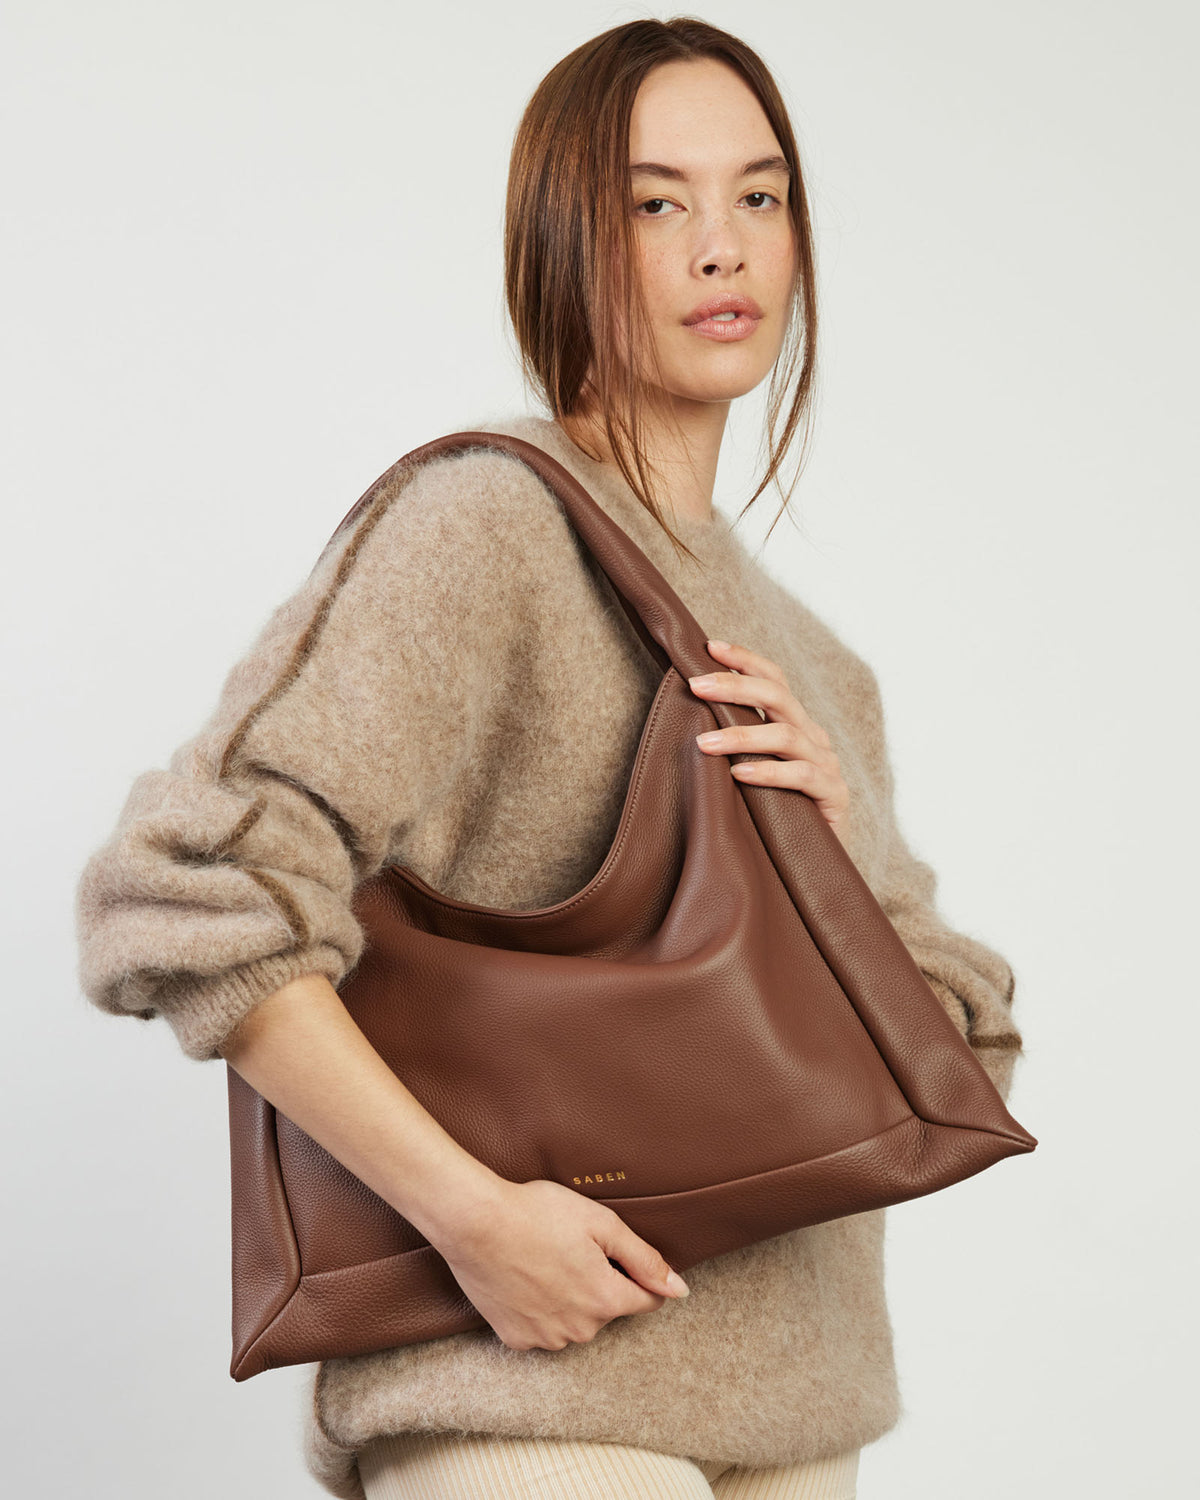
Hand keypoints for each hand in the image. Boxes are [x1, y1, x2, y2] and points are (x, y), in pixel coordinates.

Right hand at [436, 1177, 690, 1351]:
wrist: (475, 1222)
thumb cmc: (538, 1213)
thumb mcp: (600, 1223)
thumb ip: (644, 1258)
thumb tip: (679, 1289)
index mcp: (605, 1300)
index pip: (646, 1301)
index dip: (639, 1276)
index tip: (620, 1256)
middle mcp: (579, 1330)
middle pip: (607, 1310)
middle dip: (600, 1284)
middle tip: (572, 1247)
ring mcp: (545, 1338)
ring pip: (574, 1322)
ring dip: (570, 1300)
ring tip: (546, 1260)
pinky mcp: (515, 1338)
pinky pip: (542, 1329)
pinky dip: (540, 1310)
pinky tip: (526, 1279)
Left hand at [687, 638, 852, 849]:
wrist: (816, 868)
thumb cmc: (775, 818)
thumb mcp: (752, 775)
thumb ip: (735, 748)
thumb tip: (684, 724)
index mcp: (796, 725)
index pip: (774, 680)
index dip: (745, 660)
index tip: (708, 647)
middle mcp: (814, 738)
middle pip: (779, 696)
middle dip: (735, 686)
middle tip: (695, 685)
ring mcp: (827, 766)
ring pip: (786, 735)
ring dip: (741, 736)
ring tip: (703, 744)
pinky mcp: (834, 797)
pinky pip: (802, 777)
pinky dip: (767, 773)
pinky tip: (738, 776)